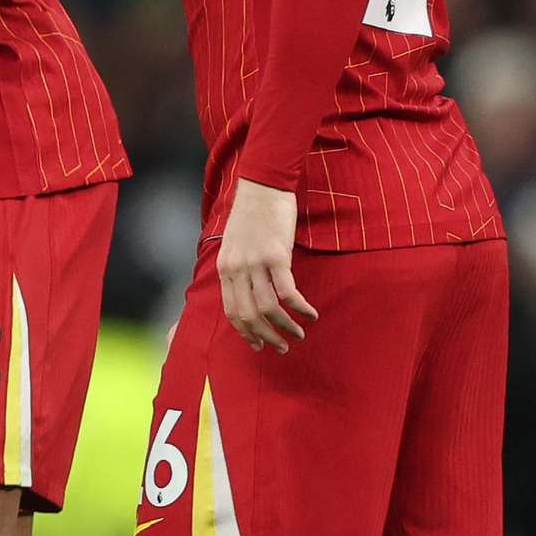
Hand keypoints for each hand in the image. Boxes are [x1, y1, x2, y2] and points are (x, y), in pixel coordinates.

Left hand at [215, 177, 315, 351]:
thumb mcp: (236, 245)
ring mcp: (255, 263)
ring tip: (299, 335)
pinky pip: (287, 292)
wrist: (262, 187)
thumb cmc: (253, 215)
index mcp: (225, 268)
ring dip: (285, 327)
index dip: (245, 332)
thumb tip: (250, 291)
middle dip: (266, 336)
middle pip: (248, 315)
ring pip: (267, 308)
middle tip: (282, 348)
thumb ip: (240, 268)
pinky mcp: (276, 256)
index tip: (258, 345)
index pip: (231, 311)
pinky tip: (310, 314)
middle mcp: (237, 269)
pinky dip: (299, 308)